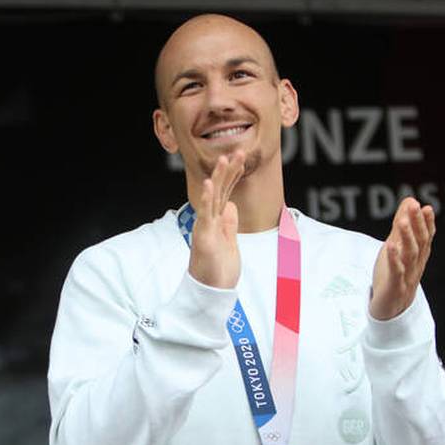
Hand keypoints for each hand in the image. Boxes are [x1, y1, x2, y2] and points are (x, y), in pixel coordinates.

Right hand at [187, 151, 245, 288]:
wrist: (211, 292)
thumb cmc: (219, 271)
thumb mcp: (229, 243)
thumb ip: (228, 224)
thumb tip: (231, 206)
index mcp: (217, 221)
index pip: (226, 193)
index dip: (233, 175)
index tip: (241, 158)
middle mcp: (209, 220)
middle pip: (220, 190)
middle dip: (229, 170)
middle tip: (238, 151)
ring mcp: (205, 227)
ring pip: (213, 198)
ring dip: (218, 178)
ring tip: (224, 159)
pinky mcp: (203, 237)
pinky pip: (205, 215)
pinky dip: (206, 198)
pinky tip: (208, 183)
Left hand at [370, 197, 434, 320]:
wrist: (390, 313)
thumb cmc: (394, 277)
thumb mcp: (396, 248)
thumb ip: (402, 225)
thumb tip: (410, 200)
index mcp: (418, 257)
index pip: (426, 238)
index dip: (427, 223)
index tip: (426, 208)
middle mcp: (415, 266)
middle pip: (419, 243)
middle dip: (417, 224)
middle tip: (414, 206)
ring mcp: (406, 278)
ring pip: (408, 256)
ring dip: (406, 237)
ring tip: (402, 221)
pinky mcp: (394, 288)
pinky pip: (395, 273)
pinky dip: (394, 259)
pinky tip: (390, 246)